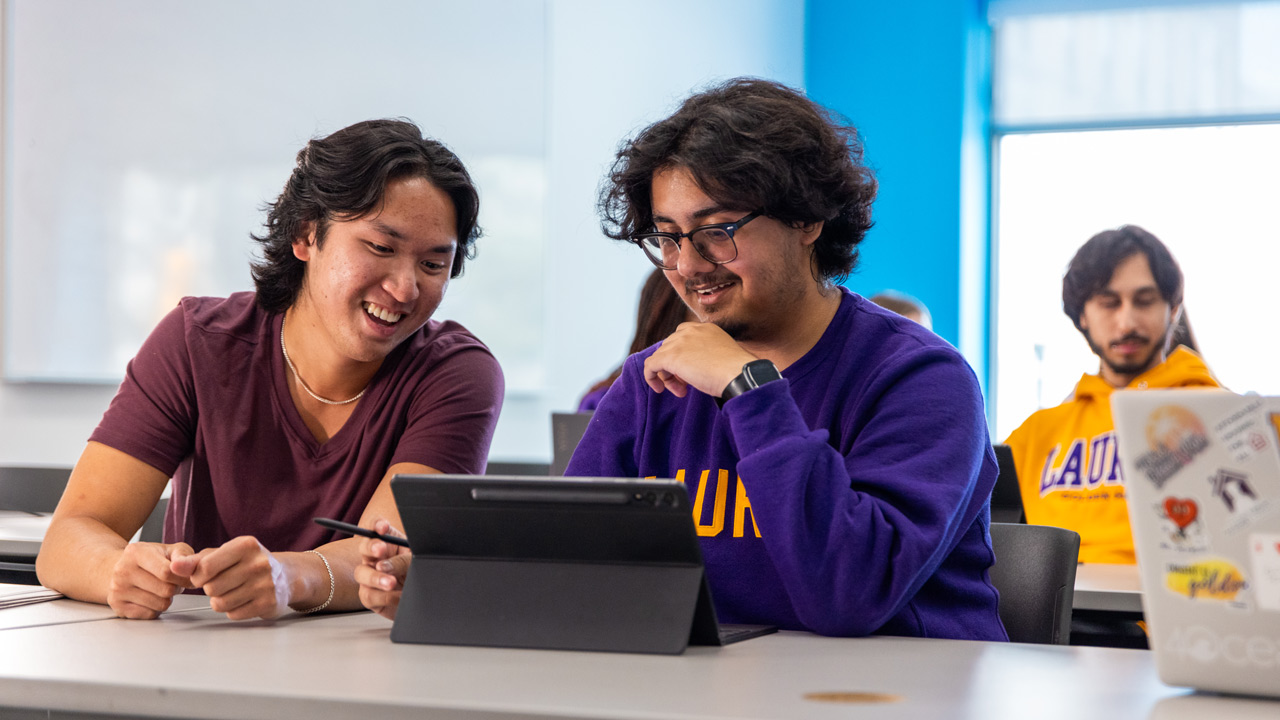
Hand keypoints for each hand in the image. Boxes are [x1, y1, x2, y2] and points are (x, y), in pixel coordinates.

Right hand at [106, 542, 195, 619]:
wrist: (123, 567)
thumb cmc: (151, 559)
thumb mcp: (170, 549)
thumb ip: (184, 556)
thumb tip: (191, 567)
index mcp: (136, 552)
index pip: (166, 572)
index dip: (184, 578)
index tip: (188, 577)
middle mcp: (123, 570)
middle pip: (166, 590)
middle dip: (176, 588)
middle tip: (171, 582)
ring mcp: (118, 590)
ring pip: (160, 604)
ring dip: (167, 599)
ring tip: (160, 588)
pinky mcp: (118, 606)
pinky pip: (150, 614)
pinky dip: (156, 608)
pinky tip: (150, 597)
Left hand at [171, 536, 289, 620]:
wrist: (286, 575)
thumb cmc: (249, 563)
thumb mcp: (224, 553)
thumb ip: (196, 560)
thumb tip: (174, 566)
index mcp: (246, 545)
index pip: (206, 567)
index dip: (198, 576)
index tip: (204, 575)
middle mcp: (258, 563)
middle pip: (211, 588)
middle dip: (211, 589)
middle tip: (224, 583)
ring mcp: (265, 584)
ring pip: (220, 604)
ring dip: (220, 601)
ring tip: (233, 592)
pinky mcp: (268, 603)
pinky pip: (234, 614)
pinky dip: (234, 610)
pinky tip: (244, 600)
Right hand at [354, 519, 410, 619]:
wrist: (424, 597)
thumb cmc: (419, 572)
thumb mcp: (415, 562)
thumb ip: (402, 561)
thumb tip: (383, 567)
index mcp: (387, 541)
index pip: (375, 527)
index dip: (375, 524)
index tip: (383, 527)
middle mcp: (375, 557)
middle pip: (364, 547)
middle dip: (371, 547)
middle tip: (380, 550)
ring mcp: (370, 576)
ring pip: (361, 573)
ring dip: (375, 577)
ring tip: (391, 582)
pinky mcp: (370, 596)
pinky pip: (369, 595)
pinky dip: (384, 597)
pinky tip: (399, 596)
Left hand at [643, 322, 756, 397]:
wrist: (738, 374)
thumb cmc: (736, 371)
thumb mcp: (723, 356)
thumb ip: (709, 355)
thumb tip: (699, 368)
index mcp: (706, 328)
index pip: (683, 336)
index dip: (682, 354)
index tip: (690, 371)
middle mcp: (691, 330)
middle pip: (670, 346)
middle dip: (674, 366)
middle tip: (684, 385)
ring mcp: (679, 342)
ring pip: (660, 356)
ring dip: (667, 375)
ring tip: (680, 390)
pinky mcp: (670, 356)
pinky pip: (650, 365)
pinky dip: (651, 377)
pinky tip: (659, 389)